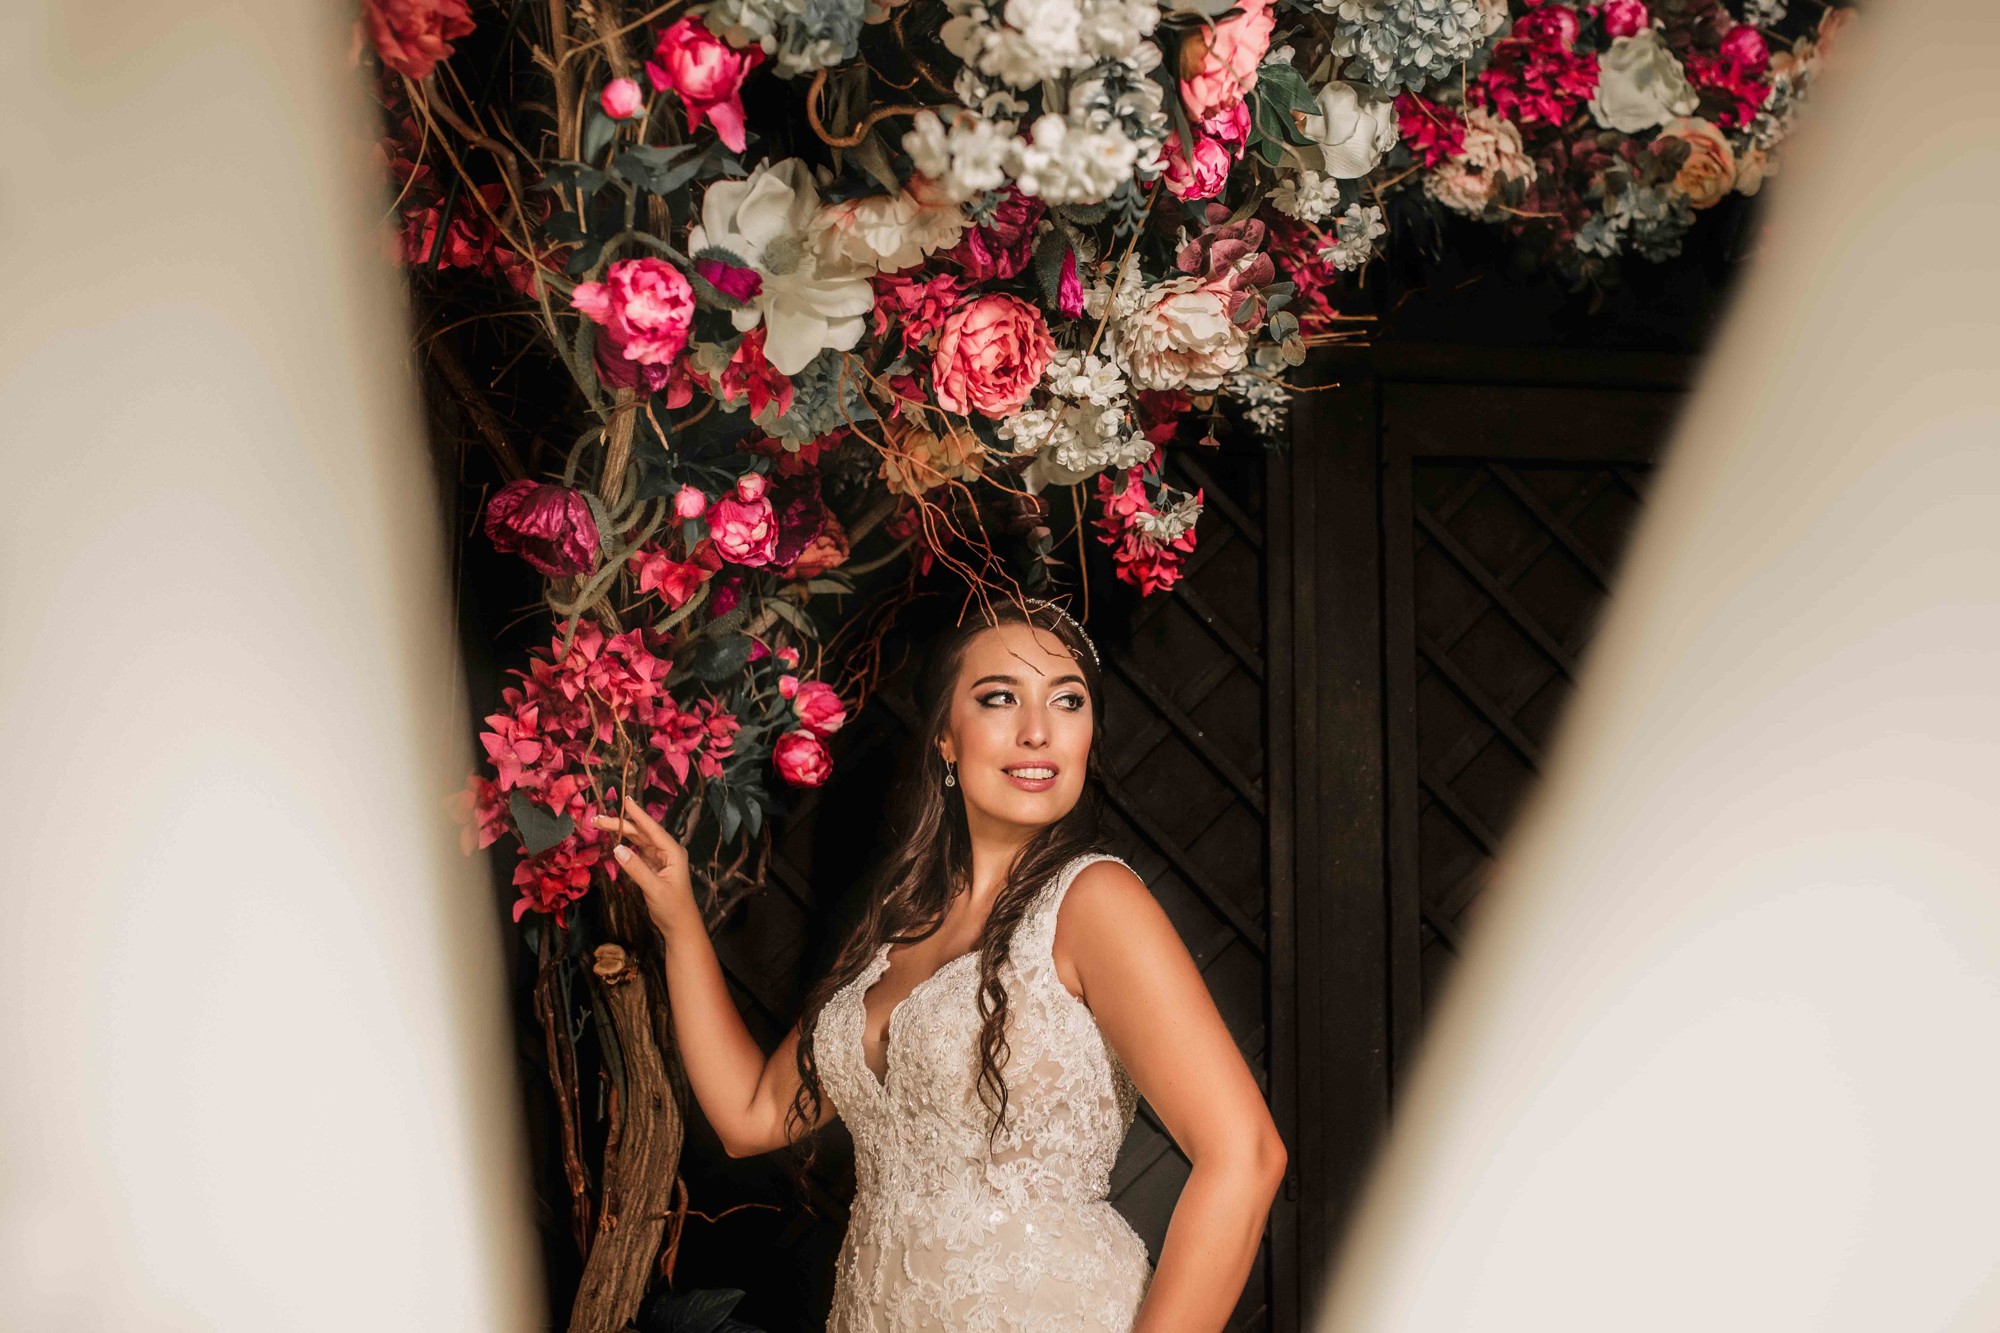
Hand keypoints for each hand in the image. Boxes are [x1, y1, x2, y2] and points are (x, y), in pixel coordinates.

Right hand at [593, 796, 695, 925]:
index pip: (653, 829)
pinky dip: (625, 845)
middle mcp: (667, 851)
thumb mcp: (654, 888)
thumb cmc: (672, 907)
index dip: (638, 814)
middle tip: (598, 818)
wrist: (679, 925)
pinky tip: (613, 839)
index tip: (625, 800)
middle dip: (622, 824)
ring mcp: (660, 859)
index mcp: (673, 852)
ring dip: (621, 832)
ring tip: (601, 824)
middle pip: (642, 833)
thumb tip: (617, 848)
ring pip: (638, 840)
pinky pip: (637, 851)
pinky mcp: (652, 867)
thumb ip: (636, 868)